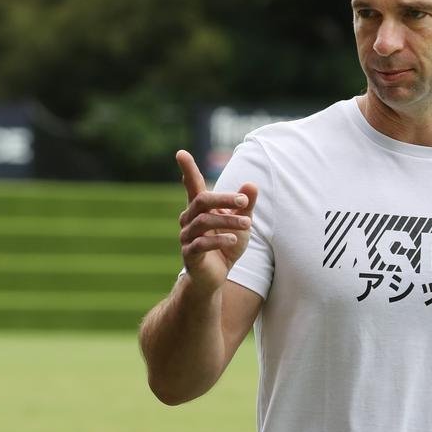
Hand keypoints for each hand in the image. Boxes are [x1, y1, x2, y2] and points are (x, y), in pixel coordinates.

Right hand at [175, 150, 256, 292]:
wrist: (215, 278)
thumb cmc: (226, 246)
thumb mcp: (241, 223)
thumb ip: (245, 205)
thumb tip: (251, 184)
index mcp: (199, 209)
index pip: (192, 185)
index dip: (187, 169)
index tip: (181, 153)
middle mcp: (188, 219)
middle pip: (202, 200)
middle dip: (223, 198)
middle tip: (243, 200)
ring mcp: (186, 237)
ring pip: (204, 221)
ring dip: (228, 220)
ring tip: (247, 224)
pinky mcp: (189, 254)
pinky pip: (202, 243)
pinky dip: (220, 239)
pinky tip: (234, 240)